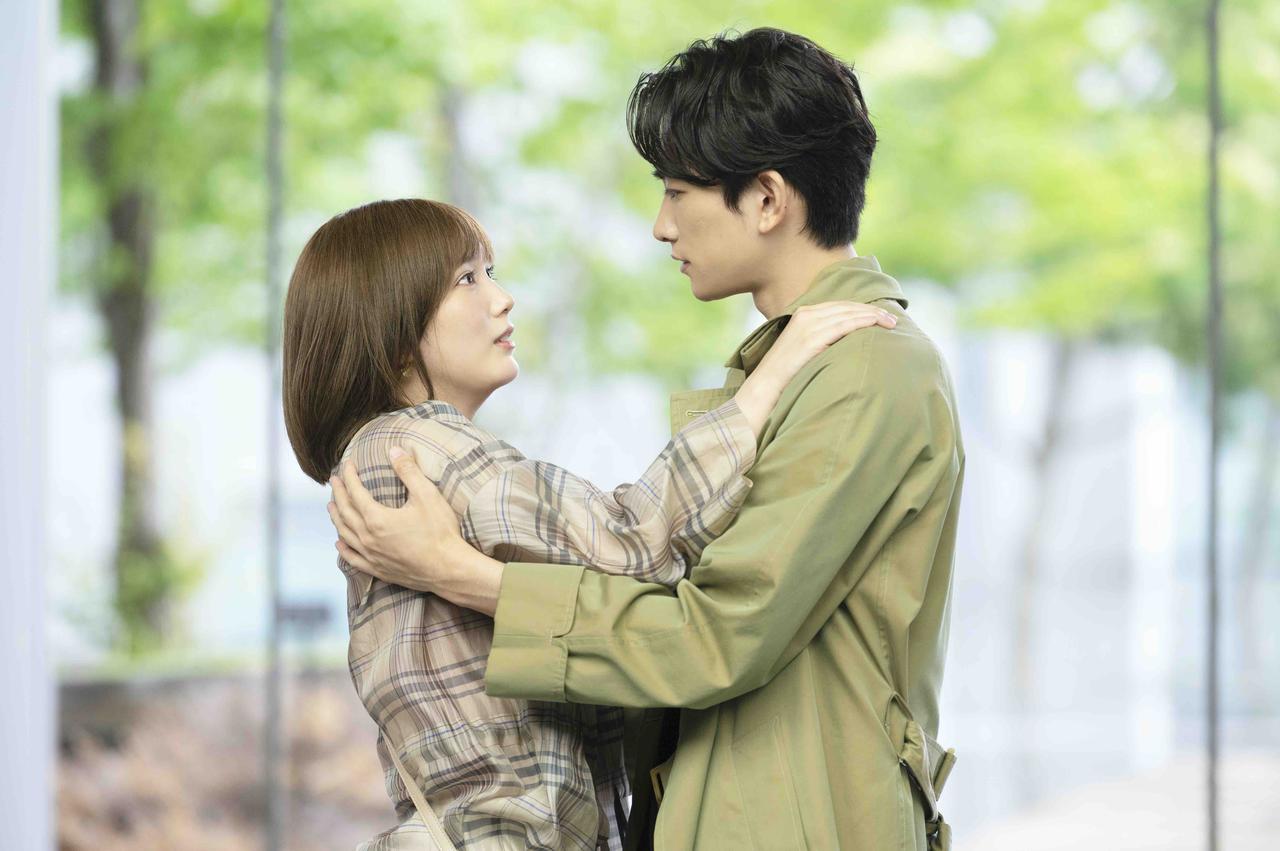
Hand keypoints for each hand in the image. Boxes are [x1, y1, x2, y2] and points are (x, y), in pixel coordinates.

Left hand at [327, 446, 467, 592]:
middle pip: (346, 512)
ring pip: (345, 534)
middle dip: (338, 493)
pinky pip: (353, 558)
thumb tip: (394, 450)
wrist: (449, 569)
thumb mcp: (427, 496)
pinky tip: (339, 543)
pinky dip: (343, 549)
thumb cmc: (440, 533)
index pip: (356, 492)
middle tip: (334, 480)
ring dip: (336, 518)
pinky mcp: (379, 570)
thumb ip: (409, 471)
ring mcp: (372, 556)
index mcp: (377, 519)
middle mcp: (369, 538)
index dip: (349, 476)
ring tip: (331, 506)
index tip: (347, 464)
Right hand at [734, 301, 896, 432]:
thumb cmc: (787, 374)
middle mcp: (806, 315)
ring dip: (872, 316)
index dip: (862, 308)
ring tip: (891, 323)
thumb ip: (822, 339)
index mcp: (803, 314)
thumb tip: (845, 343)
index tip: (880, 315)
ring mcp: (808, 325)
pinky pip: (844, 325)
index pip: (839, 305)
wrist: (766, 386)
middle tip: (892, 319)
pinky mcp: (811, 338)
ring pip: (848, 313)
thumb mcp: (804, 349)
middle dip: (871, 311)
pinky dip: (862, 322)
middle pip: (847, 306)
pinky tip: (876, 325)